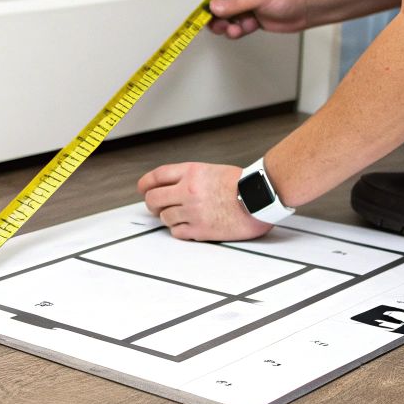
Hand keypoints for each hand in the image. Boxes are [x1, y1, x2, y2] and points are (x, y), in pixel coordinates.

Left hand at [137, 162, 273, 240]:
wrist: (261, 198)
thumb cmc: (244, 184)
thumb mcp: (212, 170)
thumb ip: (190, 177)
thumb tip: (172, 187)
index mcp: (191, 172)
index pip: (157, 176)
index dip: (145, 184)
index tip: (143, 189)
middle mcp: (188, 190)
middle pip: (154, 199)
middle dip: (152, 204)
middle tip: (156, 207)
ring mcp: (193, 211)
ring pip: (165, 217)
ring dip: (169, 217)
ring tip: (182, 216)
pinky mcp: (200, 230)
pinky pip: (177, 232)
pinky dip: (180, 230)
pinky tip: (189, 226)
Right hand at [206, 0, 308, 38]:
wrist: (305, 9)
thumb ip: (235, 4)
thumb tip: (214, 6)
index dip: (209, 6)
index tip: (203, 17)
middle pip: (221, 9)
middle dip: (219, 20)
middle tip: (220, 27)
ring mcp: (248, 8)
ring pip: (229, 21)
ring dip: (230, 27)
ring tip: (235, 30)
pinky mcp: (253, 20)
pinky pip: (238, 28)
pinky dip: (239, 31)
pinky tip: (245, 29)